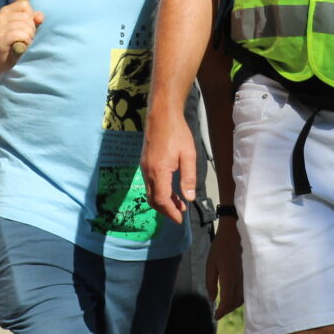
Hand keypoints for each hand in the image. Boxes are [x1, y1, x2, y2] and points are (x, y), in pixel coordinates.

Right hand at [0, 2, 41, 56]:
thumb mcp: (25, 27)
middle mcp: (0, 17)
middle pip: (26, 16)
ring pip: (24, 26)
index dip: (31, 16)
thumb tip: (40, 18)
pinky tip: (22, 45)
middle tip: (25, 37)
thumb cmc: (14, 42)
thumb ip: (34, 19)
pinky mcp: (1, 39)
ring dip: (29, 36)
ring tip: (23, 41)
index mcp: (5, 11)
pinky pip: (20, 35)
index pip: (24, 4)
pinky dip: (26, 41)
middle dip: (31, 28)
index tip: (26, 26)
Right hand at [140, 108, 196, 223]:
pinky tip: (171, 190)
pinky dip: (160, 192)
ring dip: (163, 201)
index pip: (162, 200)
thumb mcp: (189, 155)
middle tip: (179, 215)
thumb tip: (189, 198)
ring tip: (179, 204)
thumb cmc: (177, 133)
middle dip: (166, 210)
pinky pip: (151, 183)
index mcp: (159, 171)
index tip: (180, 220)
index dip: (171, 212)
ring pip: (151, 192)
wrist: (162, 114)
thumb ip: (189, 178)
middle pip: (153, 199)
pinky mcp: (145, 162)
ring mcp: (144, 167)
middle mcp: (148, 171)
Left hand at [208, 215, 243, 318]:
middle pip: (234, 303)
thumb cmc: (220, 248)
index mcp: (229, 279)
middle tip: (218, 313)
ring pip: (241, 299)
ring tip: (225, 307)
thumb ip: (210, 283)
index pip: (226, 302)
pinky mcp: (248, 275)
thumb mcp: (210, 264)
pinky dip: (239, 299)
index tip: (215, 316)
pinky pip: (245, 293)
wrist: (234, 234)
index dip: (221, 312)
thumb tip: (211, 299)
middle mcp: (239, 281)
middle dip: (226, 311)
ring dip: (233, 306)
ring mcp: (245, 278)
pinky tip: (233, 298)